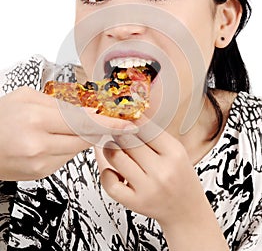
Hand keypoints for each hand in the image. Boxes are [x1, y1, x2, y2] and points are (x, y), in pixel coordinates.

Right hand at [0, 86, 137, 180]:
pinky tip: (53, 138)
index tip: (128, 122)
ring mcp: (41, 163)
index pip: (85, 121)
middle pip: (86, 136)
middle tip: (112, 121)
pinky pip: (67, 156)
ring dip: (81, 135)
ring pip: (78, 147)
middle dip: (101, 129)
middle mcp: (40, 145)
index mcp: (36, 120)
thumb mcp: (27, 97)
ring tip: (63, 126)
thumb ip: (60, 102)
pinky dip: (68, 145)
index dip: (110, 122)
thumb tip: (89, 107)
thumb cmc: (0, 119)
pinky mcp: (42, 173)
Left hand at [100, 122, 228, 249]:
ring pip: (116, 157)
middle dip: (118, 131)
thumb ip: (155, 136)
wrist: (187, 211)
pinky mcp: (135, 203)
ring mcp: (148, 188)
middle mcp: (162, 171)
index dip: (131, 119)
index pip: (146, 127)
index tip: (124, 115)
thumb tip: (129, 117)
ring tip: (112, 146)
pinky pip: (110, 183)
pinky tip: (113, 169)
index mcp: (174, 153)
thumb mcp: (176, 152)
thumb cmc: (180, 178)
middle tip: (115, 129)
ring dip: (109, 148)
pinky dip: (106, 172)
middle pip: (128, 140)